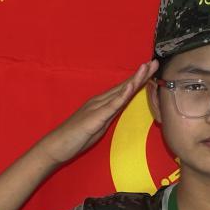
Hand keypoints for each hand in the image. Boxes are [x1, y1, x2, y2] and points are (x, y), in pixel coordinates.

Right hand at [35, 60, 158, 165]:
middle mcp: (100, 101)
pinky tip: (131, 86)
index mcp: (102, 104)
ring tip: (146, 68)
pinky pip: (111, 105)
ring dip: (135, 79)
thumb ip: (108, 115)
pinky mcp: (94, 117)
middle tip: (155, 62)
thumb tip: (118, 108)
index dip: (138, 80)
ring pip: (120, 92)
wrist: (55, 147)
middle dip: (141, 74)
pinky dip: (122, 95)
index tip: (151, 70)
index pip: (124, 90)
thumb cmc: (75, 138)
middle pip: (124, 86)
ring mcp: (97, 107)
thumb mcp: (98, 125)